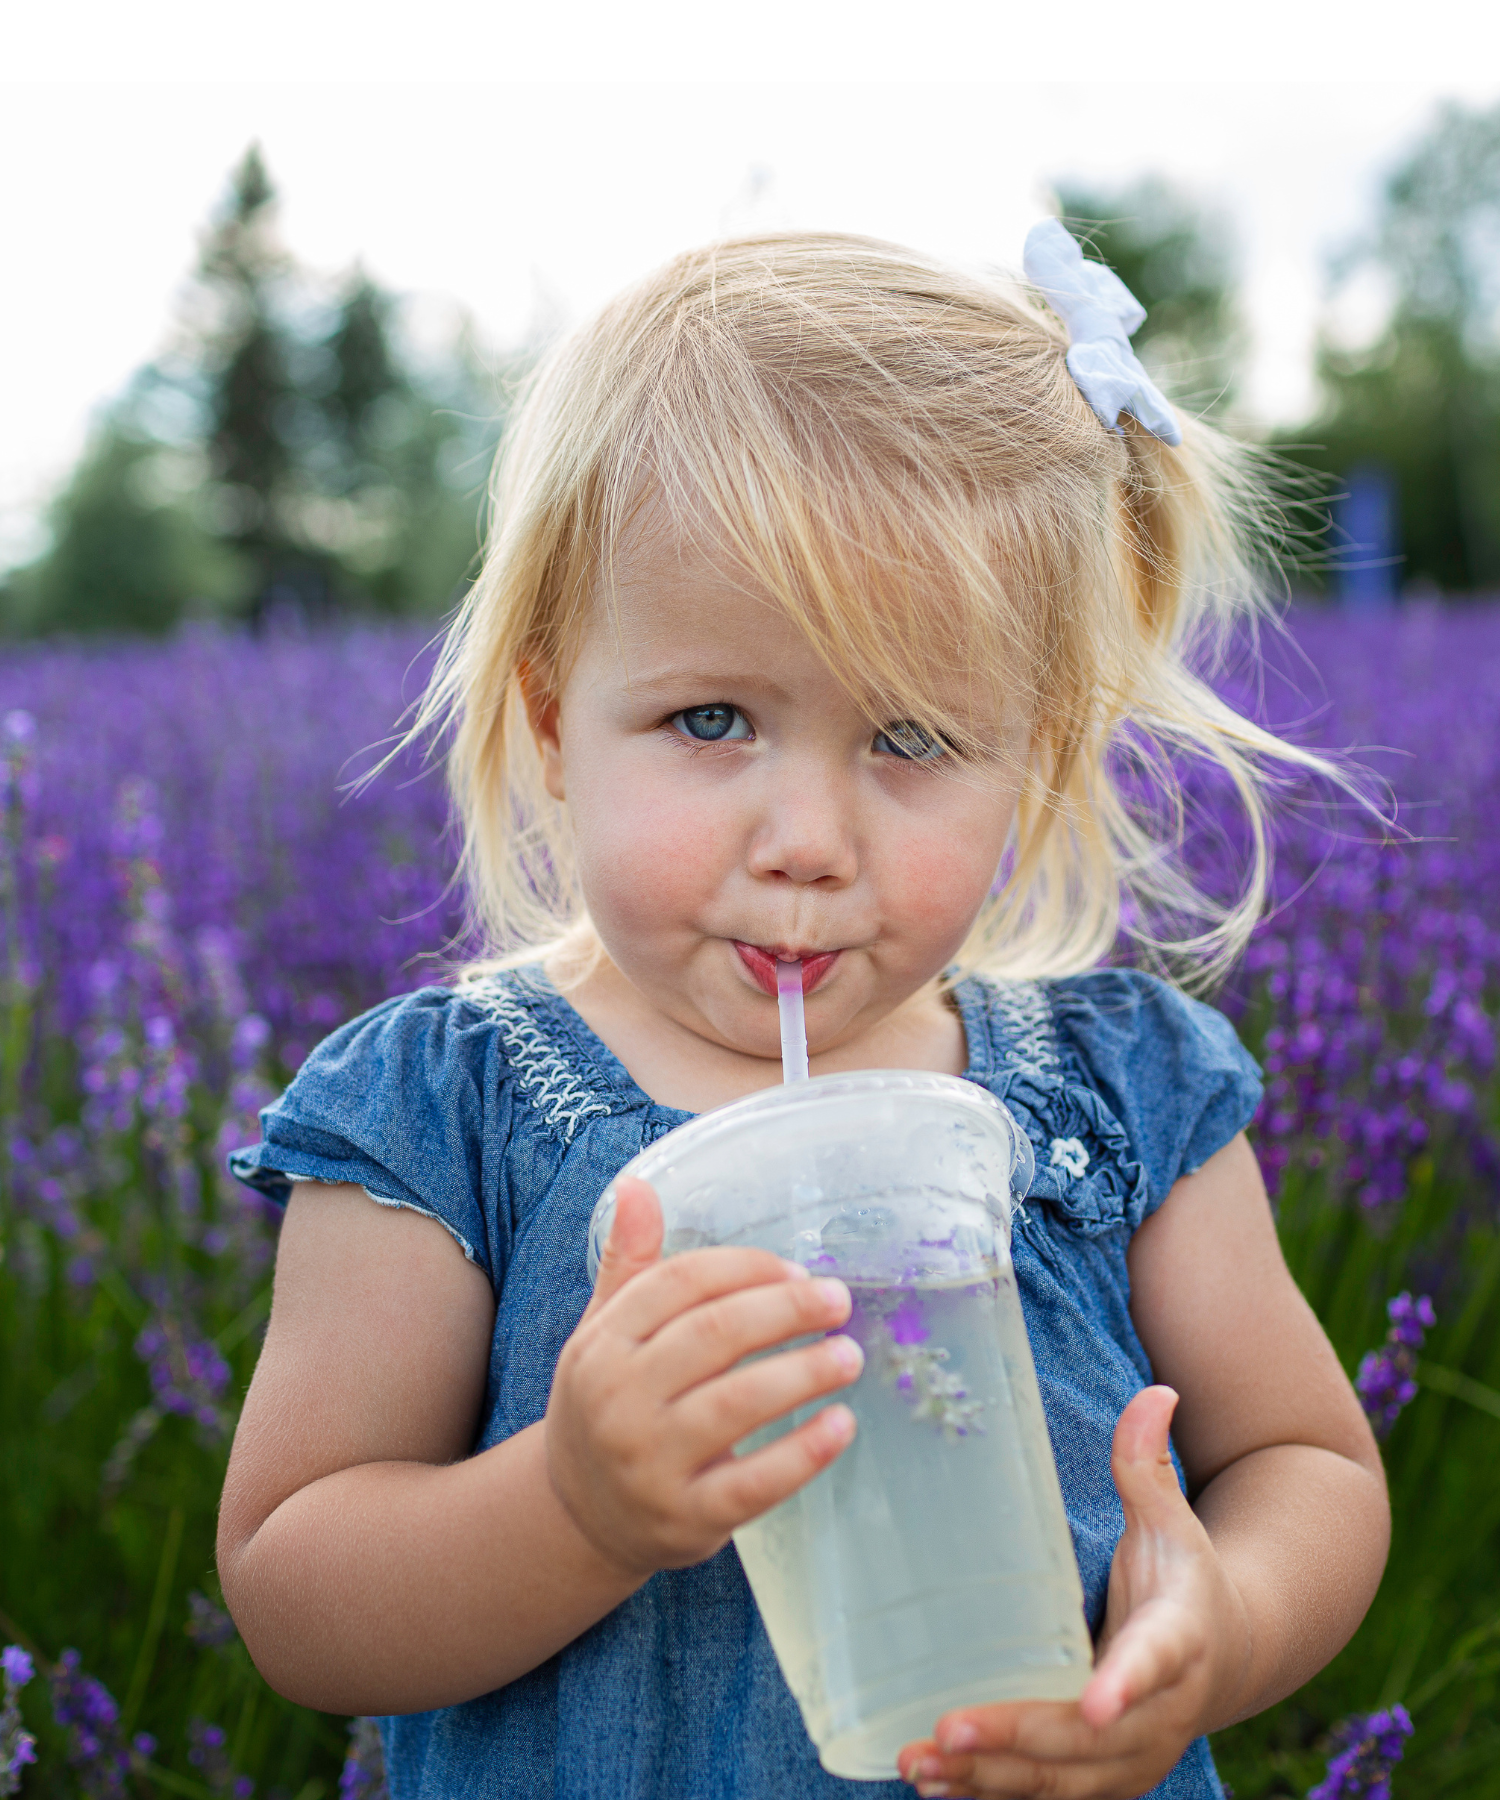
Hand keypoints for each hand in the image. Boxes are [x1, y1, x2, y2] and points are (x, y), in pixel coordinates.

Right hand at [544, 1176, 863, 1577]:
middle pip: (715, 1335)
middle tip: (837, 1300)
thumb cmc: (604, 1404)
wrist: (577, 1516)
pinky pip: (756, 1481)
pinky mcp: (687, 1516)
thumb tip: (639, 1184)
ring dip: (806, 1372)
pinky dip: (805, 1452)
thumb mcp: (602, 1332)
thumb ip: (630, 1263)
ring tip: (850, 1355)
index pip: (680, 1283)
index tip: (794, 1269)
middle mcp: (620, 1399)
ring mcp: (652, 1462)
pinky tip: (842, 1424)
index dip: (745, 1268)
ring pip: (739, 1403)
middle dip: (786, 1310)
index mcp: (602, 1343)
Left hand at [896, 1387, 1252, 1798]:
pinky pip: (1046, 1796)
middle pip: (1089, 1738)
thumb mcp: (1171, 1520)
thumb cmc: (1183, 1577)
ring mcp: (1131, 1756)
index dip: (1125, 1683)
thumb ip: (1149, 1466)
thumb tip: (1155, 1393)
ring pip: (1060, 1780)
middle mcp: (1160, 1712)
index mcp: (1180, 1637)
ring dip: (991, 1778)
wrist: (1226, 1656)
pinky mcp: (1103, 1781)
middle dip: (1020, 1735)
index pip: (1155, 1661)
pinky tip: (934, 1785)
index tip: (1091, 1702)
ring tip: (922, 1762)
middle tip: (951, 1728)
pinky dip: (992, 1794)